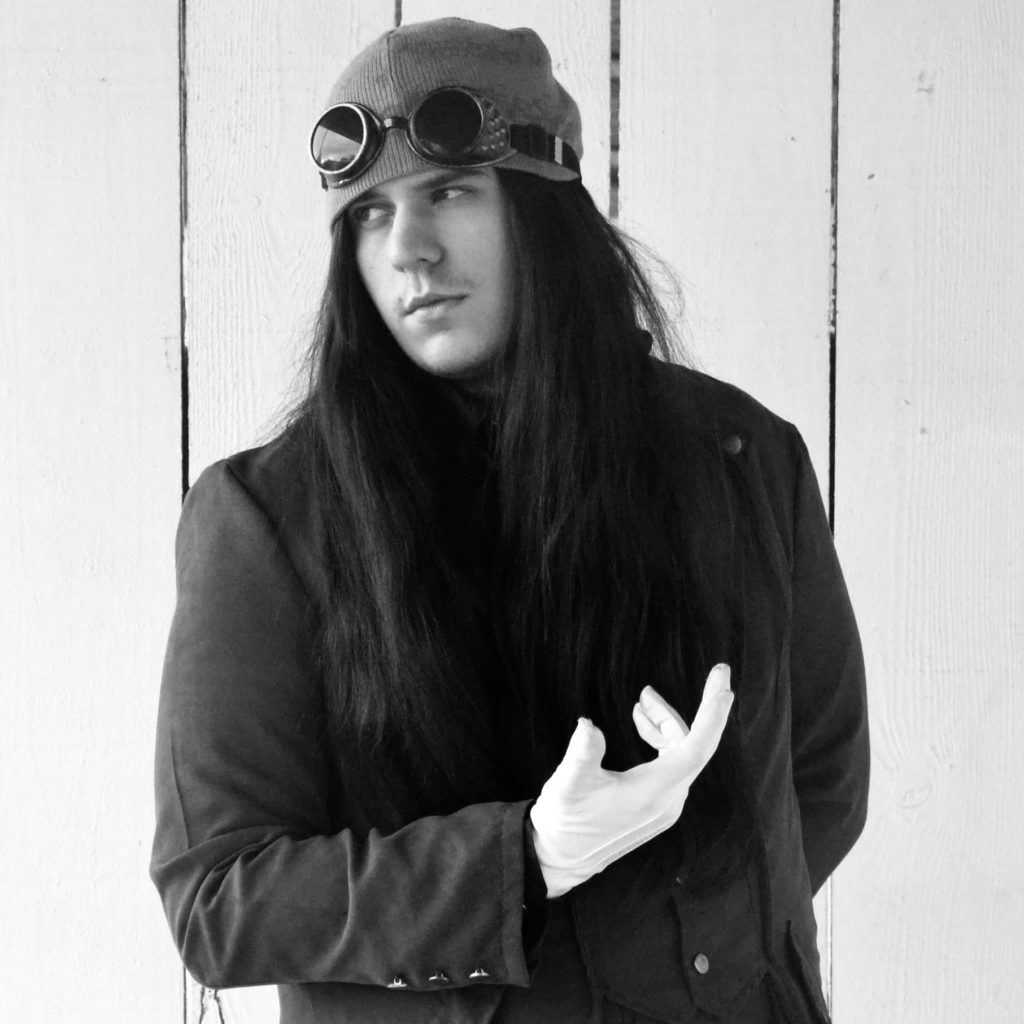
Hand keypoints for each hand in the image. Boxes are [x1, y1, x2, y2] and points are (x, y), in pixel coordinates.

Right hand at [529, 664, 733, 897]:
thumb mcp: (568, 784)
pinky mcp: (655, 806)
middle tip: (647, 689)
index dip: (713, 712)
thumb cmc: (564, 822)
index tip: (723, 681)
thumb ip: (582, 753)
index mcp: (654, 793)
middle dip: (670, 714)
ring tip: (641, 702)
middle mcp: (668, 800)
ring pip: (679, 754)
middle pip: (687, 745)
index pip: (696, 746)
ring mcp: (664, 805)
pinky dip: (659, 741)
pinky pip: (670, 766)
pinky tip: (640, 725)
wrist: (559, 859)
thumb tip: (587, 723)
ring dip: (662, 725)